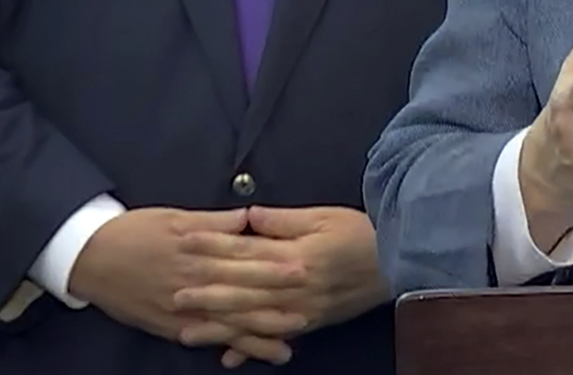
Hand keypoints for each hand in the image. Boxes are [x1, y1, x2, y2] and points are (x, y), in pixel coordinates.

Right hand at [68, 207, 289, 363]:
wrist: (89, 257)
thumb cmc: (134, 232)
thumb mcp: (175, 217)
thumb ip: (213, 222)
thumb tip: (248, 216)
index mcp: (196, 253)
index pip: (242, 261)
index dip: (273, 266)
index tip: (303, 266)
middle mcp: (191, 285)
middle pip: (239, 295)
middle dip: (275, 302)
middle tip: (309, 306)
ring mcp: (180, 310)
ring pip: (225, 324)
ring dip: (258, 333)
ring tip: (290, 339)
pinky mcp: (171, 327)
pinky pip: (205, 339)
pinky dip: (229, 347)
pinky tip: (250, 354)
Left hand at [173, 206, 385, 365]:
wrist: (398, 261)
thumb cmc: (363, 233)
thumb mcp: (324, 216)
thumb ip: (284, 219)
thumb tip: (248, 215)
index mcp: (295, 255)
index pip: (246, 251)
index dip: (214, 246)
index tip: (186, 243)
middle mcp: (294, 286)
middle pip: (242, 289)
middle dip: (205, 292)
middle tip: (173, 294)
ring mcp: (301, 309)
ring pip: (252, 320)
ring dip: (218, 326)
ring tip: (187, 330)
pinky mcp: (310, 323)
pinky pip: (275, 338)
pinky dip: (251, 348)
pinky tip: (229, 357)